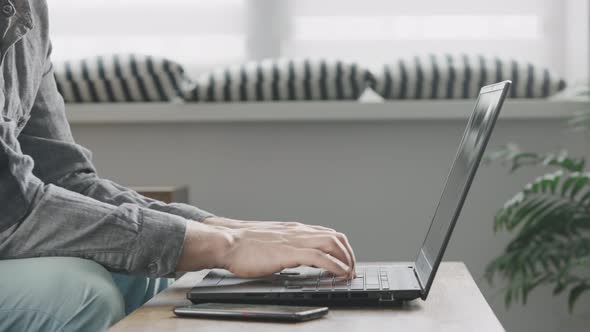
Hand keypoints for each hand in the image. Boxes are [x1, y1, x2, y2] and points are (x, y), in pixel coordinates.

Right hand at [176, 217, 355, 278]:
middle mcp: (298, 231)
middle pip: (336, 237)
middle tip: (351, 270)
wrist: (227, 242)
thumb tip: (293, 257)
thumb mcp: (270, 242)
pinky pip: (321, 257)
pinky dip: (335, 265)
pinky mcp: (290, 252)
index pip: (327, 233)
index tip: (344, 261)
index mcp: (294, 229)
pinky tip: (339, 274)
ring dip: (346, 260)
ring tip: (348, 274)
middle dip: (349, 254)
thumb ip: (285, 246)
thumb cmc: (242, 244)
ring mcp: (295, 240)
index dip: (340, 247)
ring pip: (333, 244)